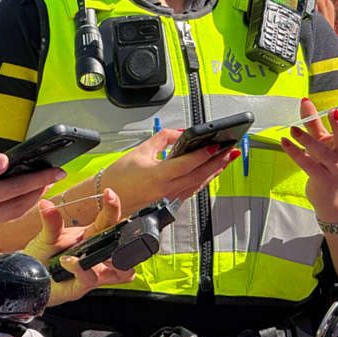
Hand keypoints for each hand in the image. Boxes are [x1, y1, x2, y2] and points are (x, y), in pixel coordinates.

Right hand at [0, 154, 62, 241]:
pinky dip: (3, 210)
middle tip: (50, 180)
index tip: (58, 172)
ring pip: (4, 216)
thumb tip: (5, 161)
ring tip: (32, 188)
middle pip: (16, 207)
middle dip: (37, 193)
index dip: (40, 180)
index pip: (16, 189)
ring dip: (21, 203)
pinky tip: (1, 200)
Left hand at [25, 189, 134, 305]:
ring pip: (123, 272)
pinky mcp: (83, 288)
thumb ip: (50, 222)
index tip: (109, 193)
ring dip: (115, 260)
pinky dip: (81, 269)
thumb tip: (46, 203)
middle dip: (126, 237)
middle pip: (124, 247)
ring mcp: (93, 272)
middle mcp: (97, 255)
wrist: (28, 277)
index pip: (109, 221)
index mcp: (92, 236)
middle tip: (116, 227)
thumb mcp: (46, 235)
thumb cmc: (41, 255)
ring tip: (97, 252)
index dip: (113, 207)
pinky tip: (68, 261)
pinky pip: (91, 279)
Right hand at [100, 129, 238, 213]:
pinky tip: (211, 173)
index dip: (204, 154)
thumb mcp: (140, 149)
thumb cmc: (119, 177)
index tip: (216, 145)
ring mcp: (169, 198)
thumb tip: (182, 135)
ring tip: (226, 159)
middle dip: (217, 162)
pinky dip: (203, 180)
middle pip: (198, 176)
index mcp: (157, 176)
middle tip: (230, 150)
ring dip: (214, 172)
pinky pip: (192, 190)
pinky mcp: (169, 201)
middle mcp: (165, 190)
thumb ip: (163, 138)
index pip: (186, 164)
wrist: (106, 198)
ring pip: (198, 185)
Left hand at [281, 94, 337, 221]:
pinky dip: (295, 154)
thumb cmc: (327, 163)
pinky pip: (308, 165)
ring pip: (323, 153)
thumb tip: (304, 100)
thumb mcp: (323, 141)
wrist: (330, 196)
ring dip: (308, 140)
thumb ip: (314, 121)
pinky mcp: (323, 180)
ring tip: (293, 129)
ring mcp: (337, 169)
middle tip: (332, 111)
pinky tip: (285, 143)